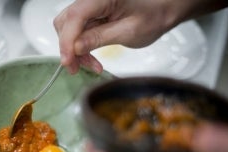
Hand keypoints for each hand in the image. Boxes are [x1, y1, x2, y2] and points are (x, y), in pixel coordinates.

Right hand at [54, 0, 178, 73]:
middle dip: (69, 47)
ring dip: (75, 50)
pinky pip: (78, 30)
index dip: (67, 41)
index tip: (68, 62)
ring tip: (92, 65)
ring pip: (69, 27)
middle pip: (66, 21)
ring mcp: (91, 6)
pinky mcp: (92, 15)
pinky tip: (92, 59)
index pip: (75, 17)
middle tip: (78, 69)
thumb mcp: (128, 32)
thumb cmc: (152, 17)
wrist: (160, 11)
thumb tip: (76, 48)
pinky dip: (81, 46)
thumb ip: (100, 38)